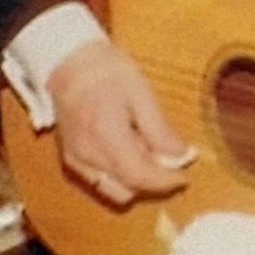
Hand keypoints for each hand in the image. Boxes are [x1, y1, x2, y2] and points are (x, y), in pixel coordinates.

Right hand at [47, 40, 191, 203]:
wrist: (70, 63)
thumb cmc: (108, 73)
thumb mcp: (142, 94)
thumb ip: (160, 130)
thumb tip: (182, 156)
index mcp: (106, 136)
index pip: (139, 176)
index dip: (165, 182)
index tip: (184, 177)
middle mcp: (86, 155)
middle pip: (126, 190)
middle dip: (151, 183)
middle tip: (167, 161)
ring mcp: (76, 159)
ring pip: (111, 190)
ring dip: (134, 182)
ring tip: (146, 154)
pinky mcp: (71, 159)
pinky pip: (98, 181)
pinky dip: (118, 176)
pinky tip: (127, 153)